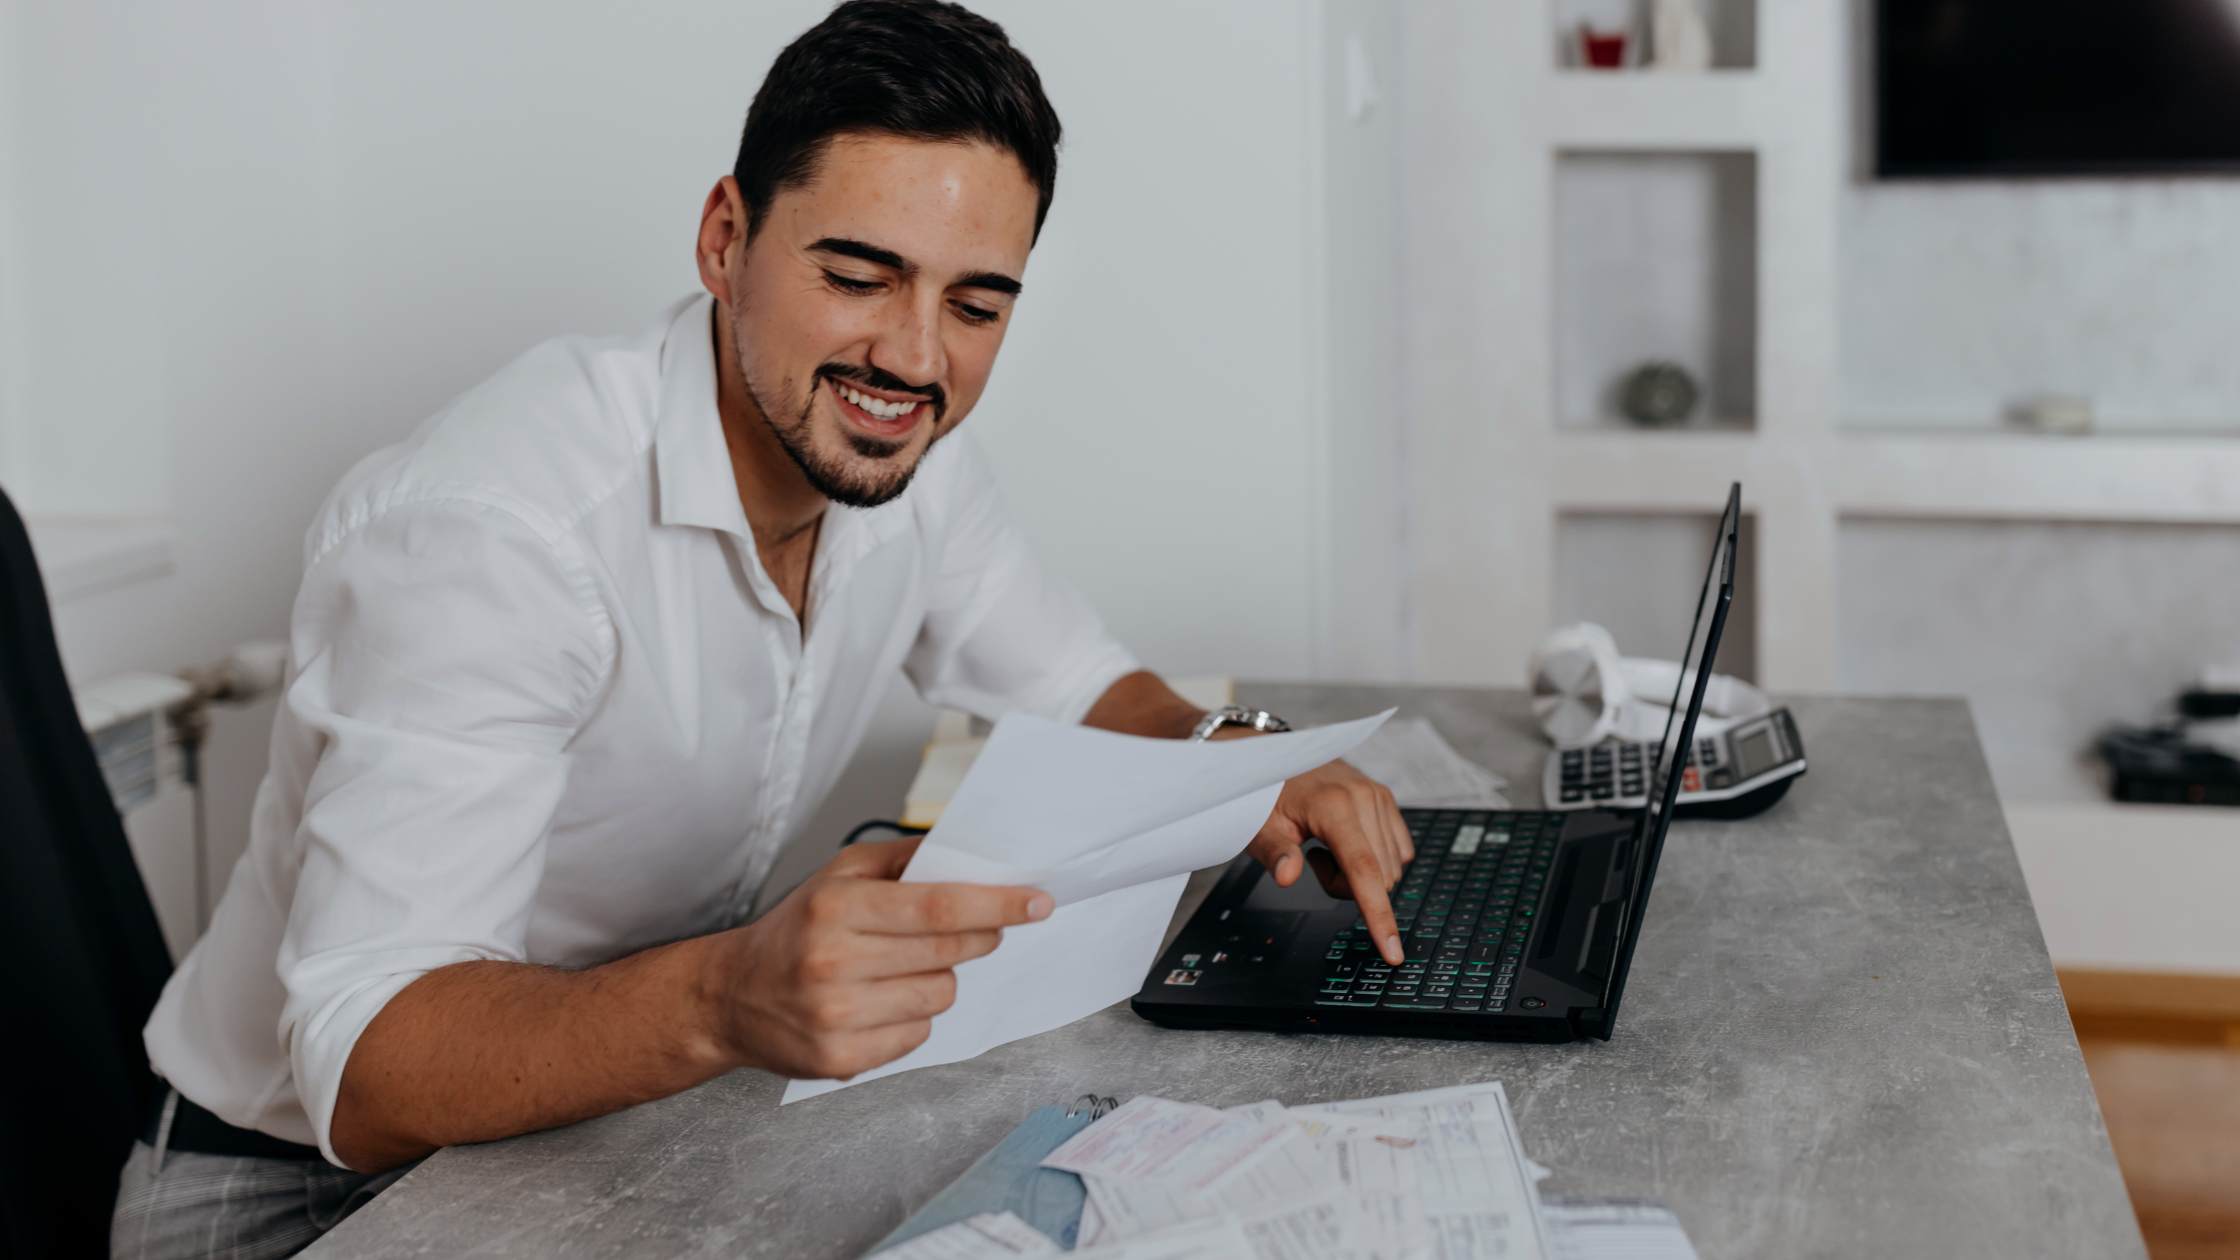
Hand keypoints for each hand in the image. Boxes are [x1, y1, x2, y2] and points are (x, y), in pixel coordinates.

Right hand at [706, 836, 1051, 1079]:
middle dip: (977, 936)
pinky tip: (879, 1003)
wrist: (730, 996)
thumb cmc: (793, 930)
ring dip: (938, 979)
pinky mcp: (842, 1059)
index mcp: (836, 909)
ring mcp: (838, 1017)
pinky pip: (919, 1034)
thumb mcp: (837, 875)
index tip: (1038, 902)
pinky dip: (912, 1016)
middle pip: (949, 951)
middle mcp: (834, 963)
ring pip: (941, 995)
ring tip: (898, 969)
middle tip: (978, 928)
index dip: (997, 904)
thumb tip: (967, 853)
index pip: (939, 905)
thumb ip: (902, 858)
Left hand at [1245, 760, 1412, 963]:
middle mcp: (1364, 798)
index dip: (1380, 917)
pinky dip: (1375, 859)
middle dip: (1347, 885)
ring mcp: (1379, 796)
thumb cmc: (1265, 793)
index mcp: (1334, 807)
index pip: (1365, 872)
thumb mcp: (1258, 826)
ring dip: (1359, 872)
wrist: (1276, 757)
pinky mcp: (1386, 798)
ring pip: (1391, 868)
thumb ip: (1275, 854)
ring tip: (1324, 845)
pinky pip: (1399, 851)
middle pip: (1378, 878)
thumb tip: (1288, 878)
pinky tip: (1344, 841)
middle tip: (1313, 861)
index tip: (1393, 952)